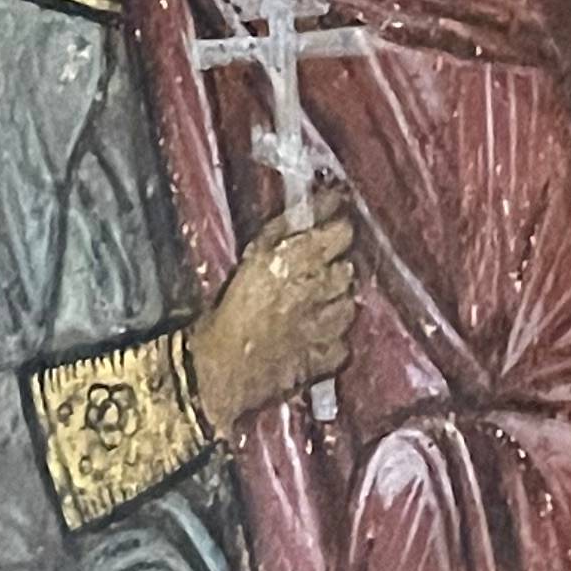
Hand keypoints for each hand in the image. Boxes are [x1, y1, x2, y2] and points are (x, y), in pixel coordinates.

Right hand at [189, 208, 356, 434]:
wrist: (221, 367)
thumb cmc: (230, 307)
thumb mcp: (254, 254)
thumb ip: (286, 226)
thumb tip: (318, 203)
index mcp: (303, 259)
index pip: (344, 232)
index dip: (337, 229)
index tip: (329, 228)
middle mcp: (323, 290)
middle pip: (348, 268)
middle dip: (334, 267)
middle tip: (312, 271)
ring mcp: (329, 327)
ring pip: (349, 305)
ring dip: (336, 302)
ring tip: (314, 304)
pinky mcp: (326, 358)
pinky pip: (342, 342)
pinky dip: (332, 338)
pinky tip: (315, 336)